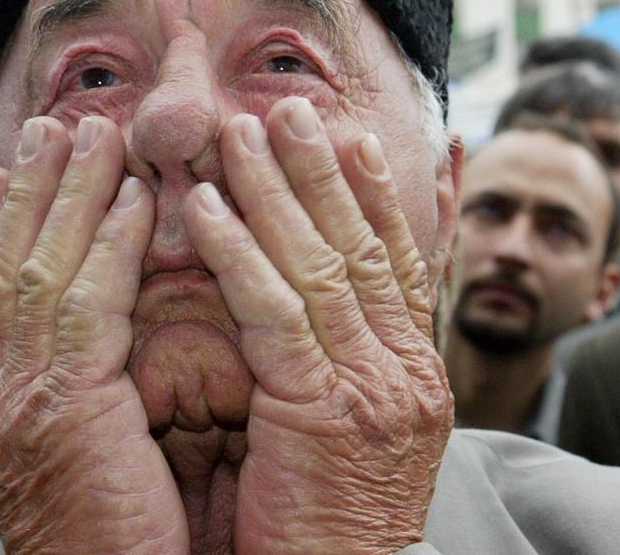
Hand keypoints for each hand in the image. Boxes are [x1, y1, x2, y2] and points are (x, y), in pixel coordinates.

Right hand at [0, 115, 188, 553]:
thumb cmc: (114, 549)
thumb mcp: (87, 459)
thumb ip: (87, 393)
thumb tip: (102, 347)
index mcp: (1, 407)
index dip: (8, 225)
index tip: (18, 168)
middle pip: (7, 267)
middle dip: (31, 190)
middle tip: (53, 124)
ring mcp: (17, 403)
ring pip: (38, 270)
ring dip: (69, 195)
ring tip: (95, 131)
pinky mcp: (60, 411)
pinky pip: (86, 305)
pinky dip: (106, 245)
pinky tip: (132, 199)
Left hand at [184, 98, 452, 552]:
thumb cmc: (334, 526)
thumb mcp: (360, 436)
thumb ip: (351, 365)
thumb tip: (336, 309)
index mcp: (416, 374)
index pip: (401, 262)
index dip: (375, 194)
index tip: (351, 136)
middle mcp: (406, 371)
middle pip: (364, 245)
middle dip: (325, 171)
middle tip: (292, 107)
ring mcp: (373, 387)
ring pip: (321, 263)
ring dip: (277, 191)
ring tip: (240, 133)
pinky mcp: (323, 409)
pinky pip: (274, 311)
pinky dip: (238, 252)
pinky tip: (203, 209)